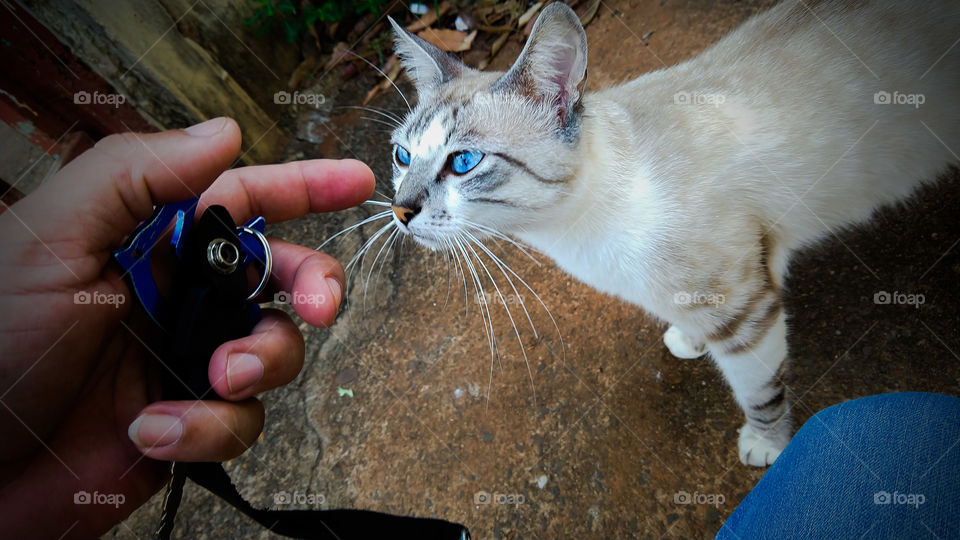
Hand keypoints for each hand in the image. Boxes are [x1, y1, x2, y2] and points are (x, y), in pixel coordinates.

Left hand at [0, 118, 373, 538]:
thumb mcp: (49, 240)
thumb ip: (135, 176)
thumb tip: (222, 134)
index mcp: (147, 241)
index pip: (240, 198)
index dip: (303, 186)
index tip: (355, 182)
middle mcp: (176, 295)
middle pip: (282, 274)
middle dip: (315, 286)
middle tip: (321, 307)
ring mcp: (187, 359)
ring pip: (276, 350)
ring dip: (258, 364)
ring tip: (213, 379)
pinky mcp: (190, 421)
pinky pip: (242, 421)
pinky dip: (209, 428)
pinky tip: (152, 430)